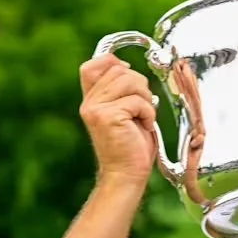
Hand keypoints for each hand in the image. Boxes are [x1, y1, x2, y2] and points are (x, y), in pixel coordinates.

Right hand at [78, 54, 158, 186]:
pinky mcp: (108, 116)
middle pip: (119, 69)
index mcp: (91, 100)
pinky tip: (144, 126)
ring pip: (130, 80)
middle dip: (140, 85)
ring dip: (145, 99)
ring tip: (143, 117)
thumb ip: (121, 91)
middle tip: (143, 108)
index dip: (112, 62)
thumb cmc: (130, 147)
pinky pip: (138, 101)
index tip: (130, 77)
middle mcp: (89, 102)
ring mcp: (96, 108)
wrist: (126, 175)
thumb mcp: (124, 113)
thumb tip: (125, 66)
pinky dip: (148, 113)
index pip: (92, 65)